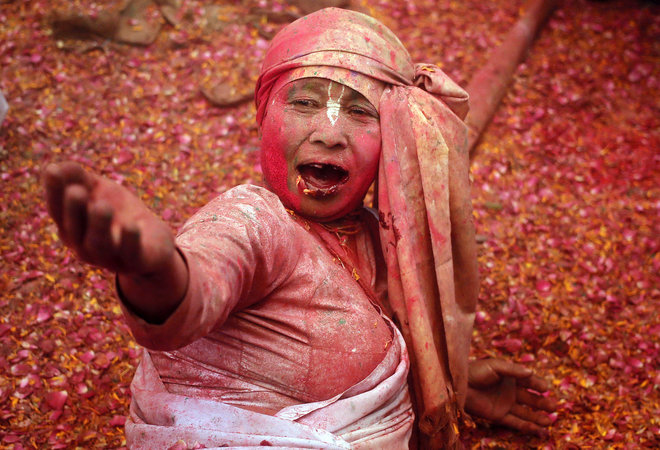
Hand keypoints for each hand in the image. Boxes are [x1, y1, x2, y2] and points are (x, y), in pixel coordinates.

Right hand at [44, 161, 174, 273]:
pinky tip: (132, 225)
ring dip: (99, 225)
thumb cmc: (119, 214)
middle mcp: (84, 246)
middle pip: (74, 229)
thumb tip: (62, 164)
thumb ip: (80, 178)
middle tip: (76, 190)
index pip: (57, 210)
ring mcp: (110, 257)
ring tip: (102, 206)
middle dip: (74, 210)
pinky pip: (132, 253)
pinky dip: (130, 240)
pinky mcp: (136, 262)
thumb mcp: (99, 192)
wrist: (154, 245)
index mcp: (72, 228)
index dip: (54, 191)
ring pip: (100, 244)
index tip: (52, 170)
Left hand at [465, 358, 556, 435]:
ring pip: (525, 412)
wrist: (459, 384)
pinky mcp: (498, 416)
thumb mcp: (495, 366)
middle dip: (542, 403)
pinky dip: (527, 426)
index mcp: (510, 377)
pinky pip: (515, 422)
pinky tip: (538, 429)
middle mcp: (510, 391)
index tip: (546, 388)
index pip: (529, 382)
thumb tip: (531, 373)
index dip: (538, 385)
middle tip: (554, 407)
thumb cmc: (476, 371)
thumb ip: (513, 370)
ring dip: (538, 417)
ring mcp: (505, 404)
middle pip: (530, 399)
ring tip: (551, 420)